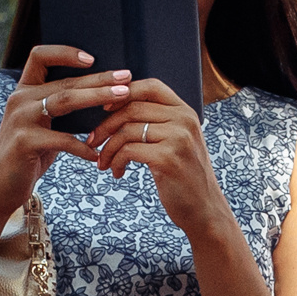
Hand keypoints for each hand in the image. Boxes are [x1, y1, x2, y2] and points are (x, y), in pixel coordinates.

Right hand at [0, 47, 133, 213]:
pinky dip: (83, 147)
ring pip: (65, 100)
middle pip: (65, 81)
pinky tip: (97, 155)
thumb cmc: (30, 154)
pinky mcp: (24, 142)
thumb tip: (100, 93)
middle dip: (99, 79)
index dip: (66, 53)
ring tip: (122, 98)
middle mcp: (19, 99)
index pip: (40, 55)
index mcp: (24, 91)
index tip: (92, 58)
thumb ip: (60, 108)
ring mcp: (20, 119)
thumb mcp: (43, 125)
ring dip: (97, 97)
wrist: (1, 186)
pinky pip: (62, 140)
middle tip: (127, 78)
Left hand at [84, 80, 226, 237]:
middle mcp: (184, 120)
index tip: (105, 109)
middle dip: (105, 126)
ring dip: (108, 148)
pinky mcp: (168, 158)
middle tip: (93, 142)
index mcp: (186, 112)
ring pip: (127, 130)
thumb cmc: (184, 176)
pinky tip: (118, 172)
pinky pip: (128, 151)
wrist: (204, 209)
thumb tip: (120, 108)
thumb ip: (159, 123)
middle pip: (132, 108)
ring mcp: (178, 138)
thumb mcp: (178, 142)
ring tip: (105, 163)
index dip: (123, 93)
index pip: (150, 86)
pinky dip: (116, 161)